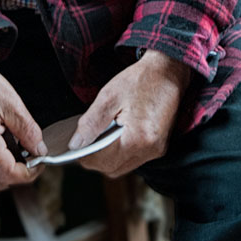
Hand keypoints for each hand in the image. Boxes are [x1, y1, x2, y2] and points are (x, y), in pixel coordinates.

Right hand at [0, 48, 46, 189]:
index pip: (8, 173)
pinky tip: (7, 144)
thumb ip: (27, 131)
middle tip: (33, 159)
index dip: (29, 173)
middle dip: (18, 176)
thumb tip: (40, 150)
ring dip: (7, 170)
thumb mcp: (11, 103)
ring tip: (21, 150)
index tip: (41, 163)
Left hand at [68, 50, 191, 177]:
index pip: (102, 161)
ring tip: (97, 138)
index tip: (72, 145)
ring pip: (122, 167)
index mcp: (137, 138)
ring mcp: (156, 150)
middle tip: (82, 140)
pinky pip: (133, 159)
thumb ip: (91, 122)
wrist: (168, 71)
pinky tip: (113, 137)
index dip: (84, 155)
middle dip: (94, 158)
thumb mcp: (109, 96)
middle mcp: (149, 150)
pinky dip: (120, 153)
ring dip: (107, 158)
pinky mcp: (159, 147)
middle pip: (112, 169)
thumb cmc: (140, 80)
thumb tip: (76, 144)